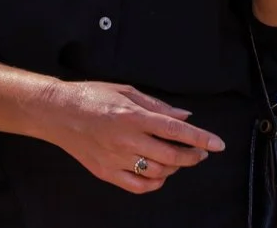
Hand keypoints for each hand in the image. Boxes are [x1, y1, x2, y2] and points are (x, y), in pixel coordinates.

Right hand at [36, 80, 224, 193]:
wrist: (58, 112)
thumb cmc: (92, 96)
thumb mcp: (126, 91)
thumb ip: (157, 106)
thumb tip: (184, 117)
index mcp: (133, 116)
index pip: (176, 130)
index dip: (200, 138)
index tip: (218, 144)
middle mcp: (126, 139)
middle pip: (171, 155)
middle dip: (192, 156)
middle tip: (200, 153)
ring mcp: (115, 158)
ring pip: (157, 172)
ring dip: (174, 168)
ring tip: (177, 160)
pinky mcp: (105, 172)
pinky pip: (137, 186)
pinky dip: (154, 183)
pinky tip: (159, 174)